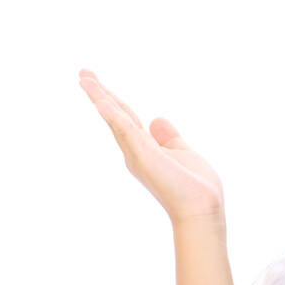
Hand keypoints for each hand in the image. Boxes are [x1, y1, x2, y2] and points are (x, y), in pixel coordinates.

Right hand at [79, 69, 224, 225]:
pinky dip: (111, 113)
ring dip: (99, 96)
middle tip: (83, 74)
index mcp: (144, 150)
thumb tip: (156, 118)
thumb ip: (168, 137)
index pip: (126, 118)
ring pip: (114, 118)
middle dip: (99, 93)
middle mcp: (135, 151)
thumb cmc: (195, 189)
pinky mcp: (143, 153)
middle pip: (115, 115)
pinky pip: (124, 128)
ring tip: (84, 78)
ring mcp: (137, 152)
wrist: (201, 210)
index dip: (113, 100)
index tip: (99, 83)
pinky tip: (100, 99)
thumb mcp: (182, 152)